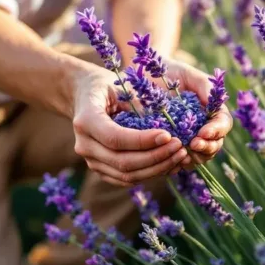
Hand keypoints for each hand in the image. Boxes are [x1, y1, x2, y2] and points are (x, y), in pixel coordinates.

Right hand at [72, 68, 188, 186]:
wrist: (85, 94)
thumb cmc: (107, 85)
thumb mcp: (121, 85)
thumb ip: (139, 103)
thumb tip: (167, 122)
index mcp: (86, 120)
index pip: (116, 138)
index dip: (143, 141)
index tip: (168, 135)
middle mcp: (84, 145)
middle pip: (122, 162)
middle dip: (155, 157)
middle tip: (179, 147)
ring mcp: (90, 161)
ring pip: (126, 175)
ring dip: (157, 169)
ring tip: (180, 156)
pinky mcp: (100, 170)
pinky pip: (126, 179)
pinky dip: (150, 174)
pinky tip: (169, 164)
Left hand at [164, 59, 232, 167]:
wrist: (144, 78)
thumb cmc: (170, 73)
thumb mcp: (188, 74)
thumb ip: (204, 86)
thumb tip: (216, 103)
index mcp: (211, 111)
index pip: (223, 124)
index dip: (216, 131)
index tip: (203, 133)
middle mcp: (203, 127)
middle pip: (215, 144)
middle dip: (207, 147)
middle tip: (193, 145)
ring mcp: (188, 139)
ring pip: (200, 156)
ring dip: (195, 157)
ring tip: (183, 154)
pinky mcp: (172, 147)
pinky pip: (180, 161)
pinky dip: (178, 163)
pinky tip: (170, 160)